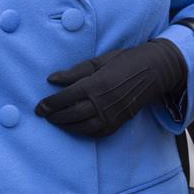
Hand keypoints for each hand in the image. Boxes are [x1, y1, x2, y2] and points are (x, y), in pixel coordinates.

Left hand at [35, 39, 186, 138]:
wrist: (154, 71)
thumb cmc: (125, 61)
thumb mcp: (99, 61)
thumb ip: (74, 72)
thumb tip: (51, 79)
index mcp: (96, 84)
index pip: (66, 98)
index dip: (49, 104)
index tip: (38, 107)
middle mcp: (102, 103)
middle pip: (72, 115)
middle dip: (55, 116)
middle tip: (44, 115)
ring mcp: (111, 115)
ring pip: (83, 127)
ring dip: (66, 126)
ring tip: (56, 121)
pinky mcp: (119, 122)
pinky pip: (97, 133)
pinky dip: (83, 132)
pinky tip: (75, 127)